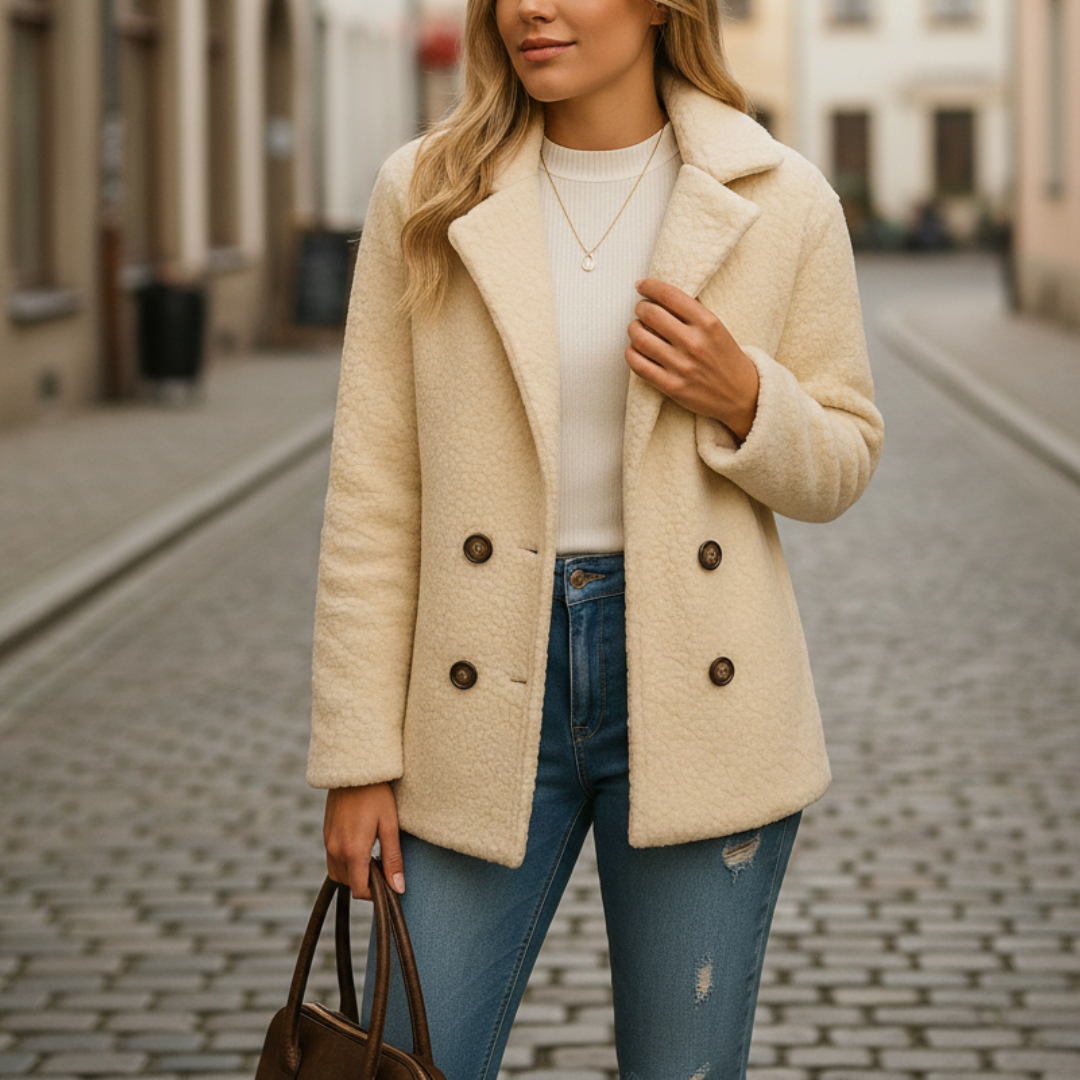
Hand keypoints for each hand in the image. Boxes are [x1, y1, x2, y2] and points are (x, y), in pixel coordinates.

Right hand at [323, 782, 404, 899]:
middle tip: (384, 867)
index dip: (375, 893)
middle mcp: (335, 850)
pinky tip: (361, 847)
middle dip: (366, 882)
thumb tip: (398, 888)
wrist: (353, 769)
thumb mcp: (390, 825)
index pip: (359, 889)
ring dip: (354, 873)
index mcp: (352, 851)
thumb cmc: (377, 795)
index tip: (389, 883)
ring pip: (338, 873)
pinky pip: (332, 859)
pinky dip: (346, 862)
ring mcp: (328, 842)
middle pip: (348, 883)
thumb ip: (393, 859)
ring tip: (373, 857)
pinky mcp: (325, 834)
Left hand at [626, 277, 759, 441]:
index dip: (649, 286)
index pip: (669, 295)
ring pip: (640, 338)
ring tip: (637, 329)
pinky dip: (631, 353)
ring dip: (633, 330)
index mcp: (708, 323)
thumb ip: (691, 312)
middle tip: (642, 310)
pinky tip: (634, 349)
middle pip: (650, 314)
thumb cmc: (725, 358)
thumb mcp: (717, 328)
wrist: (740, 395)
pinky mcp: (672, 386)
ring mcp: (682, 366)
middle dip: (641, 308)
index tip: (641, 285)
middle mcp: (694, 343)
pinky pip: (639, 365)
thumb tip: (659, 296)